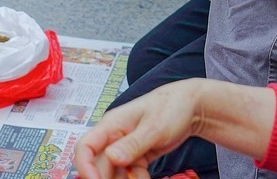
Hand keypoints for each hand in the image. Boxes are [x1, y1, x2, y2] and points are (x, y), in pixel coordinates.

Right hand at [73, 82, 203, 178]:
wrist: (191, 105)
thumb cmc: (171, 106)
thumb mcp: (154, 127)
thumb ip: (132, 144)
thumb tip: (111, 158)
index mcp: (112, 124)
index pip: (86, 146)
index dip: (85, 166)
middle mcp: (114, 136)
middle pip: (100, 164)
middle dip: (107, 178)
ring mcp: (125, 146)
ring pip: (114, 171)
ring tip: (141, 177)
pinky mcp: (137, 154)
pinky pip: (129, 172)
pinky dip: (135, 178)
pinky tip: (145, 177)